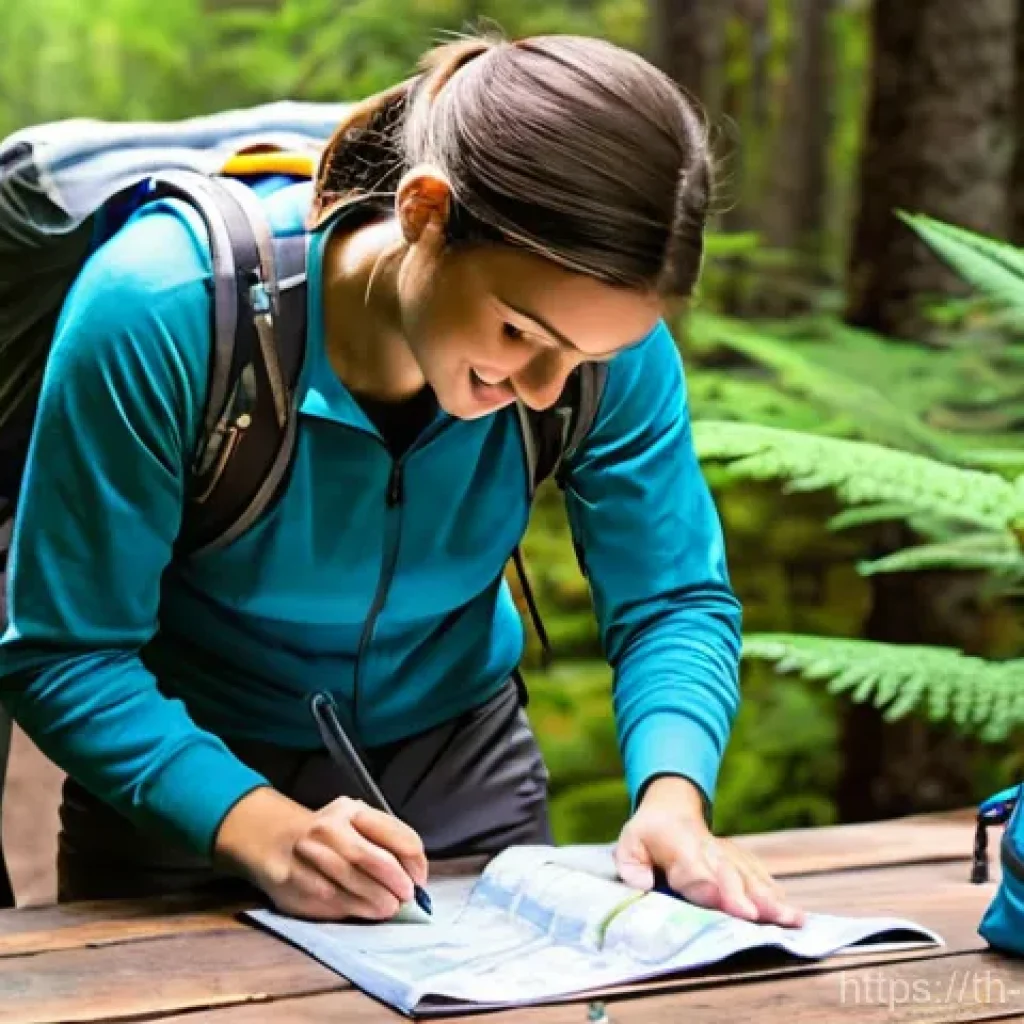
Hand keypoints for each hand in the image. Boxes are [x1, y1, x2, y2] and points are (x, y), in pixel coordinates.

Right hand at [213, 787, 428, 920]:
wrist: (275, 839)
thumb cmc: (331, 836)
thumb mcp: (358, 824)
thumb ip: (386, 843)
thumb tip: (416, 879)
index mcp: (353, 811)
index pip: (396, 835)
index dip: (414, 862)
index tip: (419, 880)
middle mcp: (329, 829)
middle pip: (373, 859)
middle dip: (396, 882)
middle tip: (407, 898)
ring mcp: (308, 855)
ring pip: (351, 884)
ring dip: (375, 901)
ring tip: (389, 909)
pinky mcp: (294, 881)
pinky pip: (330, 901)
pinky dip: (353, 909)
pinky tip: (364, 912)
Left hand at [614, 776, 804, 926]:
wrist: (672, 807)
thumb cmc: (648, 834)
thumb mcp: (629, 843)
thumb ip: (632, 865)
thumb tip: (643, 885)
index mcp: (679, 848)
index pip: (693, 869)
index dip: (707, 886)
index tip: (724, 902)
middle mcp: (709, 850)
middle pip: (731, 876)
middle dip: (748, 898)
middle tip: (766, 918)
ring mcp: (728, 854)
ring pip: (752, 877)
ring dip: (772, 899)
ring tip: (794, 919)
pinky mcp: (740, 859)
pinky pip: (760, 874)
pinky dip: (775, 892)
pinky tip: (791, 911)